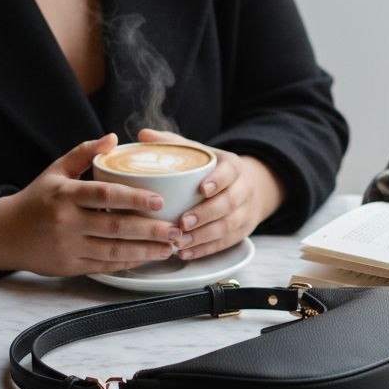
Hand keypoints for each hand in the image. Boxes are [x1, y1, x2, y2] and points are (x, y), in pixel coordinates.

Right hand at [0, 133, 182, 275]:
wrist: (4, 234)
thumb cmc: (36, 198)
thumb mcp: (55, 170)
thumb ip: (84, 153)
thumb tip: (114, 137)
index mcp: (65, 194)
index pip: (105, 195)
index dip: (134, 198)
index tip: (160, 200)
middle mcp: (66, 222)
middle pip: (115, 227)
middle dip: (150, 230)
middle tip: (176, 229)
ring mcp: (68, 246)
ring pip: (114, 251)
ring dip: (146, 251)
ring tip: (170, 247)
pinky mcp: (70, 266)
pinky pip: (105, 266)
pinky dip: (129, 263)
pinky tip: (147, 257)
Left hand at [138, 128, 286, 260]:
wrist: (243, 187)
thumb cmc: (211, 169)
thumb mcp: (198, 152)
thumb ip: (172, 143)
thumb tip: (143, 135)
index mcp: (233, 166)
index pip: (229, 173)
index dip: (218, 181)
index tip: (201, 189)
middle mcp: (243, 189)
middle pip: (229, 203)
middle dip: (206, 214)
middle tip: (182, 222)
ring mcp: (245, 212)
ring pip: (228, 227)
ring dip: (203, 236)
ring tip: (180, 241)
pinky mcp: (241, 232)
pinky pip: (226, 243)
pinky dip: (205, 250)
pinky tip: (186, 253)